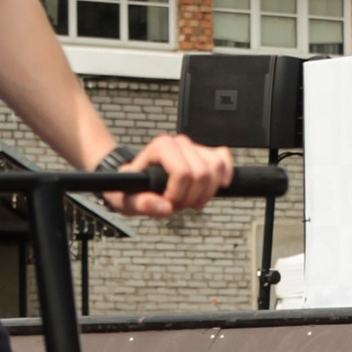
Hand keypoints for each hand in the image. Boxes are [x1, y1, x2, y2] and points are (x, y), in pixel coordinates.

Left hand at [102, 130, 236, 219]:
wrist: (136, 180)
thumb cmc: (130, 187)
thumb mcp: (125, 200)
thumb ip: (141, 204)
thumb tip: (165, 208)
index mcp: (161, 147)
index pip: (183, 173)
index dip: (178, 195)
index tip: (167, 203)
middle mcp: (180, 142)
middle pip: (202, 174)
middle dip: (192, 197)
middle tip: (177, 204)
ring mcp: (194, 147)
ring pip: (217, 168)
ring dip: (207, 192)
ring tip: (190, 200)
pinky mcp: (206, 153)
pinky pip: (224, 158)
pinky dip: (225, 174)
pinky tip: (218, 187)